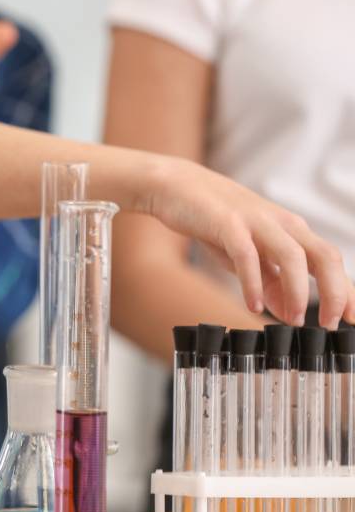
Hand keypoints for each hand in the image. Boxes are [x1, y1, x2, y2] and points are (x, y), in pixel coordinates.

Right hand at [144, 160, 354, 328]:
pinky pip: (247, 256)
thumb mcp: (246, 255)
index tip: (352, 319)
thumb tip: (288, 311)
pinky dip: (253, 283)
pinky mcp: (227, 224)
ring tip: (292, 321)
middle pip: (324, 256)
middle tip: (329, 324)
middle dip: (335, 292)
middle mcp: (282, 224)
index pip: (330, 262)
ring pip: (292, 256)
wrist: (175, 187)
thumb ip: (269, 280)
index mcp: (291, 231)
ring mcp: (256, 222)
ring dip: (297, 292)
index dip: (347, 291)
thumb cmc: (211, 220)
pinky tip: (252, 305)